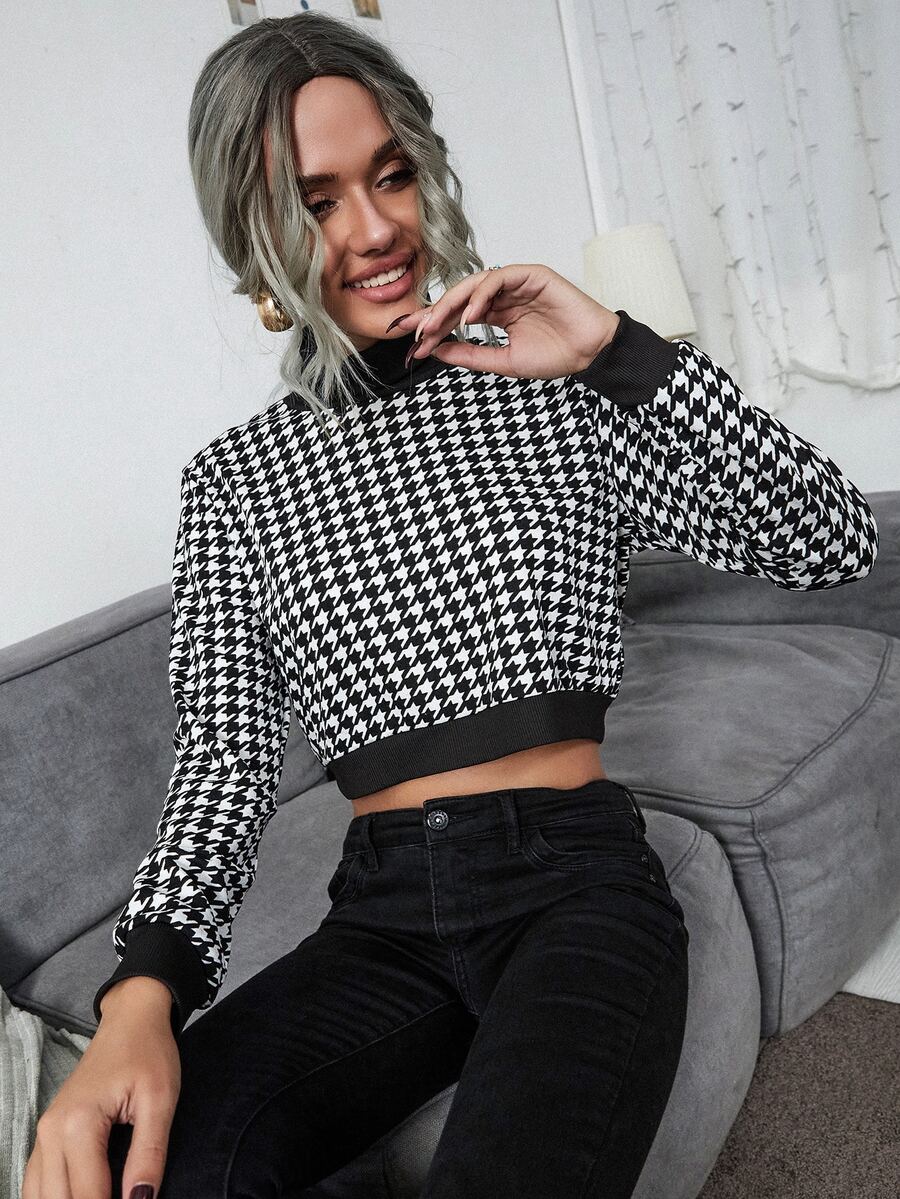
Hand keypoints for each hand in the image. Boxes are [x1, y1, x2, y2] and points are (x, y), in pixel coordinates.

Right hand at [22, 1011, 180, 1198]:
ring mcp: (43, 1134)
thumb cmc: (148, 1052)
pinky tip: (79, 1197)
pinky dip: (52, 1198)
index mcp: (79, 1124)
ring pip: (40, 1198)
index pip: (89, 1196)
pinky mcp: (46, 1134)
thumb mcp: (160, 1100)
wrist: (130, 1019)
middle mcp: (51, 1132)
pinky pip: (36, 1183)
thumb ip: (149, 1154)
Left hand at [387, 264, 620, 379]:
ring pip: (474, 284)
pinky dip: (480, 295)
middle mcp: (503, 296)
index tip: (414, 343)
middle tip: (416, 330)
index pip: (458, 315)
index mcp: (497, 314)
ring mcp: (516, 283)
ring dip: (452, 303)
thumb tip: (437, 350)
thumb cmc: (556, 355)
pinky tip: (469, 316)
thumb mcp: (504, 361)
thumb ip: (472, 355)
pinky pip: (498, 278)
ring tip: (437, 324)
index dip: (435, 326)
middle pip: (460, 297)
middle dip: (435, 313)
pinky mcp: (531, 274)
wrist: (590, 352)